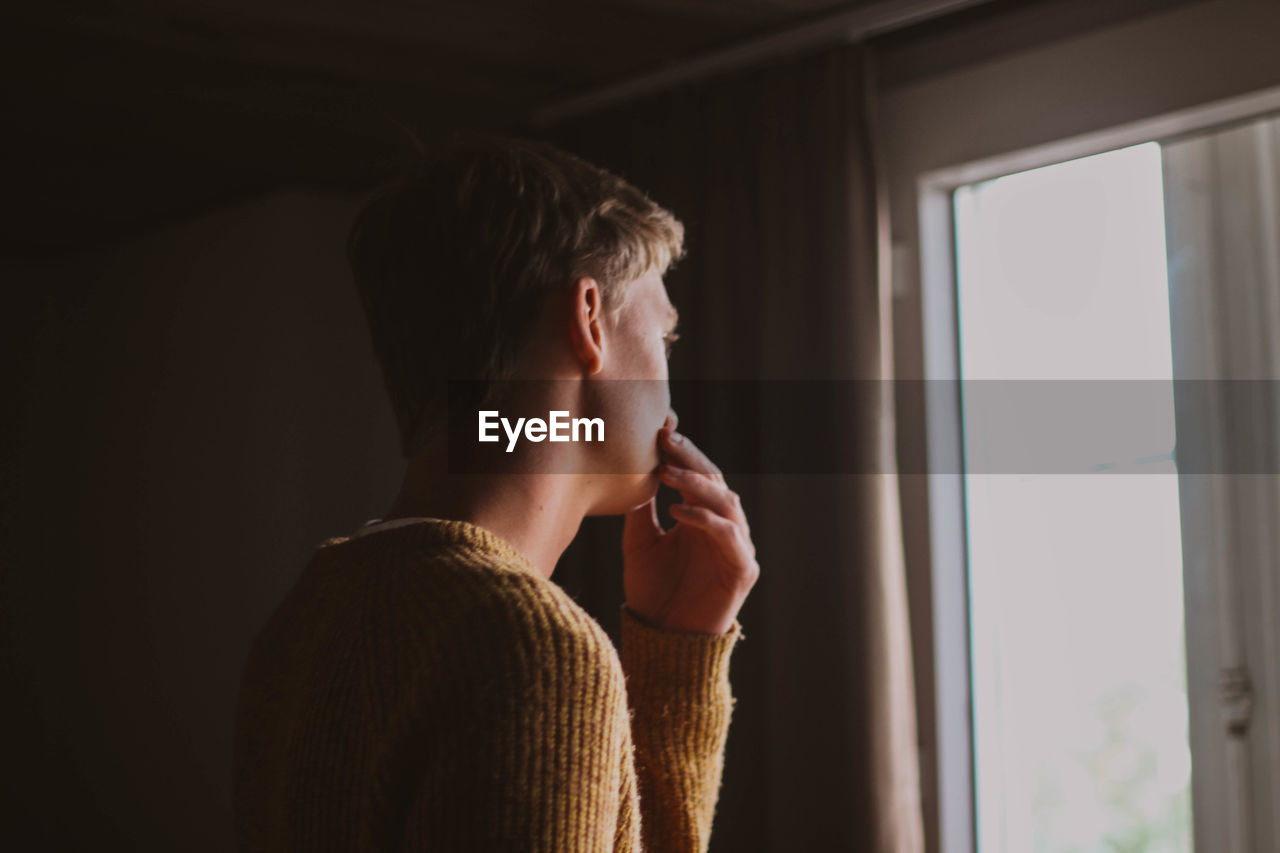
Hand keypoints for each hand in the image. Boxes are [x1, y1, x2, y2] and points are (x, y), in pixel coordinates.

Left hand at [622, 416, 758, 634]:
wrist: (662, 639)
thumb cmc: (652, 591)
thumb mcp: (639, 540)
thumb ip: (641, 508)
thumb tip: (633, 468)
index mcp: (702, 517)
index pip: (699, 474)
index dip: (684, 451)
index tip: (660, 427)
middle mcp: (723, 527)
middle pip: (715, 481)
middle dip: (691, 457)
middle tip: (667, 438)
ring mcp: (737, 547)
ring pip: (727, 502)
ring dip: (698, 484)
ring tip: (668, 471)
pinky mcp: (742, 571)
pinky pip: (728, 537)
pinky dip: (704, 520)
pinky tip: (677, 511)